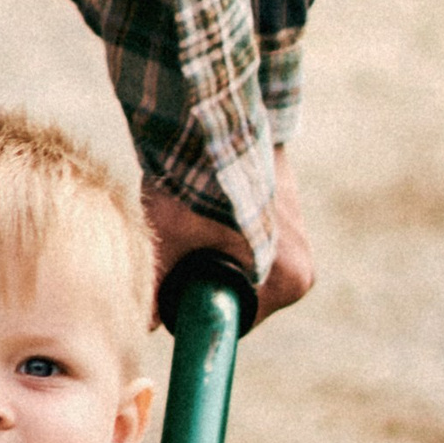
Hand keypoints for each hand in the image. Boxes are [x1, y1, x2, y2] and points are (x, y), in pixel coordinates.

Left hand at [143, 144, 313, 324]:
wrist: (221, 119)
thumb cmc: (197, 180)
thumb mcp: (169, 239)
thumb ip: (154, 286)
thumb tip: (140, 323)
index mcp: (288, 282)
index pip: (237, 320)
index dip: (202, 308)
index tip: (174, 292)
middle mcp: (303, 270)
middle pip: (242, 297)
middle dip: (207, 283)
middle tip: (176, 255)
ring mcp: (301, 244)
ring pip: (246, 272)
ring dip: (217, 259)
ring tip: (191, 228)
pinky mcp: (291, 220)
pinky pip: (254, 248)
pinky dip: (229, 238)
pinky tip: (206, 214)